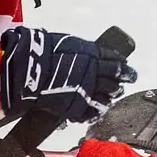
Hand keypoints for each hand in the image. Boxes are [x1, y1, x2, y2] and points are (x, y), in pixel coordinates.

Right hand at [0, 27, 137, 123]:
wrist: (27, 68)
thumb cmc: (41, 51)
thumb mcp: (68, 43)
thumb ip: (83, 51)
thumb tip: (89, 54)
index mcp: (93, 55)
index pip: (116, 63)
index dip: (124, 68)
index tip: (129, 71)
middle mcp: (94, 73)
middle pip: (115, 81)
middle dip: (120, 84)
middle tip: (122, 85)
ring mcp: (86, 91)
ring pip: (106, 98)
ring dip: (108, 98)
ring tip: (108, 98)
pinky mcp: (75, 107)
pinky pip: (91, 113)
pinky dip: (94, 113)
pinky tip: (95, 111)